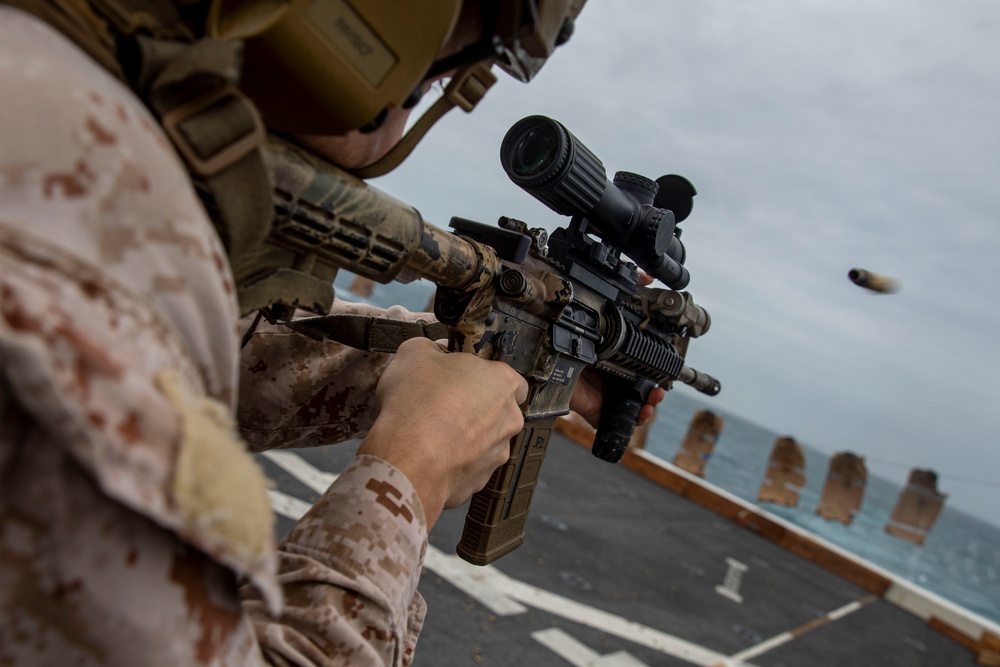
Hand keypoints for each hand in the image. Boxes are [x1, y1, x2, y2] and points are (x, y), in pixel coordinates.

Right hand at [358, 338, 528, 525]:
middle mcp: (510, 419)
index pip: (507, 376)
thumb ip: (430, 347)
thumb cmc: (416, 402)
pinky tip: (429, 455)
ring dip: (464, 436)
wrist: (408, 461)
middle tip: (441, 404)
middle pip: (497, 409)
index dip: (479, 375)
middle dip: (473, 407)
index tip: (456, 378)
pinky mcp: (480, 481)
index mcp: (503, 382)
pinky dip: (452, 461)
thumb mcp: (413, 354)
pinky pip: (468, 466)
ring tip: (429, 433)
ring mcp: (498, 454)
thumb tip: (435, 351)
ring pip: (484, 440)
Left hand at [568, 270, 665, 429]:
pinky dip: (633, 420)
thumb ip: (623, 289)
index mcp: (615, 357)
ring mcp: (606, 395)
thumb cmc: (570, 333)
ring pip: (636, 407)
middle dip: (656, 392)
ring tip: (653, 400)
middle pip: (642, 390)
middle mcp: (611, 377)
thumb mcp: (601, 309)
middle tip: (660, 389)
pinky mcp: (597, 410)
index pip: (642, 368)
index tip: (665, 373)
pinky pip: (618, 422)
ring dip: (649, 405)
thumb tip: (648, 276)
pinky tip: (641, 412)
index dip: (657, 372)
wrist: (547, 356)